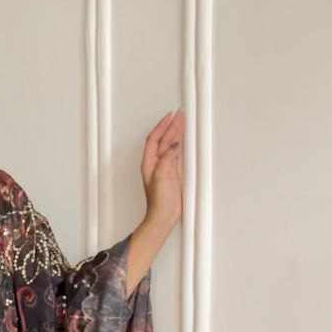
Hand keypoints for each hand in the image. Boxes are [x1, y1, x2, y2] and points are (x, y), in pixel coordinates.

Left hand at [141, 108, 183, 231]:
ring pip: (168, 145)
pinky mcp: (171, 173)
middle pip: (162, 139)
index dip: (162, 126)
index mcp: (149, 163)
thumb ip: (167, 159)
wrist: (163, 216)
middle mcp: (154, 164)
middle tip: (179, 115)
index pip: (154, 138)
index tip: (171, 116)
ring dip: (174, 133)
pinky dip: (179, 144)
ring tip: (181, 122)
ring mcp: (163, 168)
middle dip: (170, 126)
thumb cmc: (159, 201)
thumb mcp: (163, 176)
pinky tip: (182, 140)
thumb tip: (173, 144)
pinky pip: (174, 153)